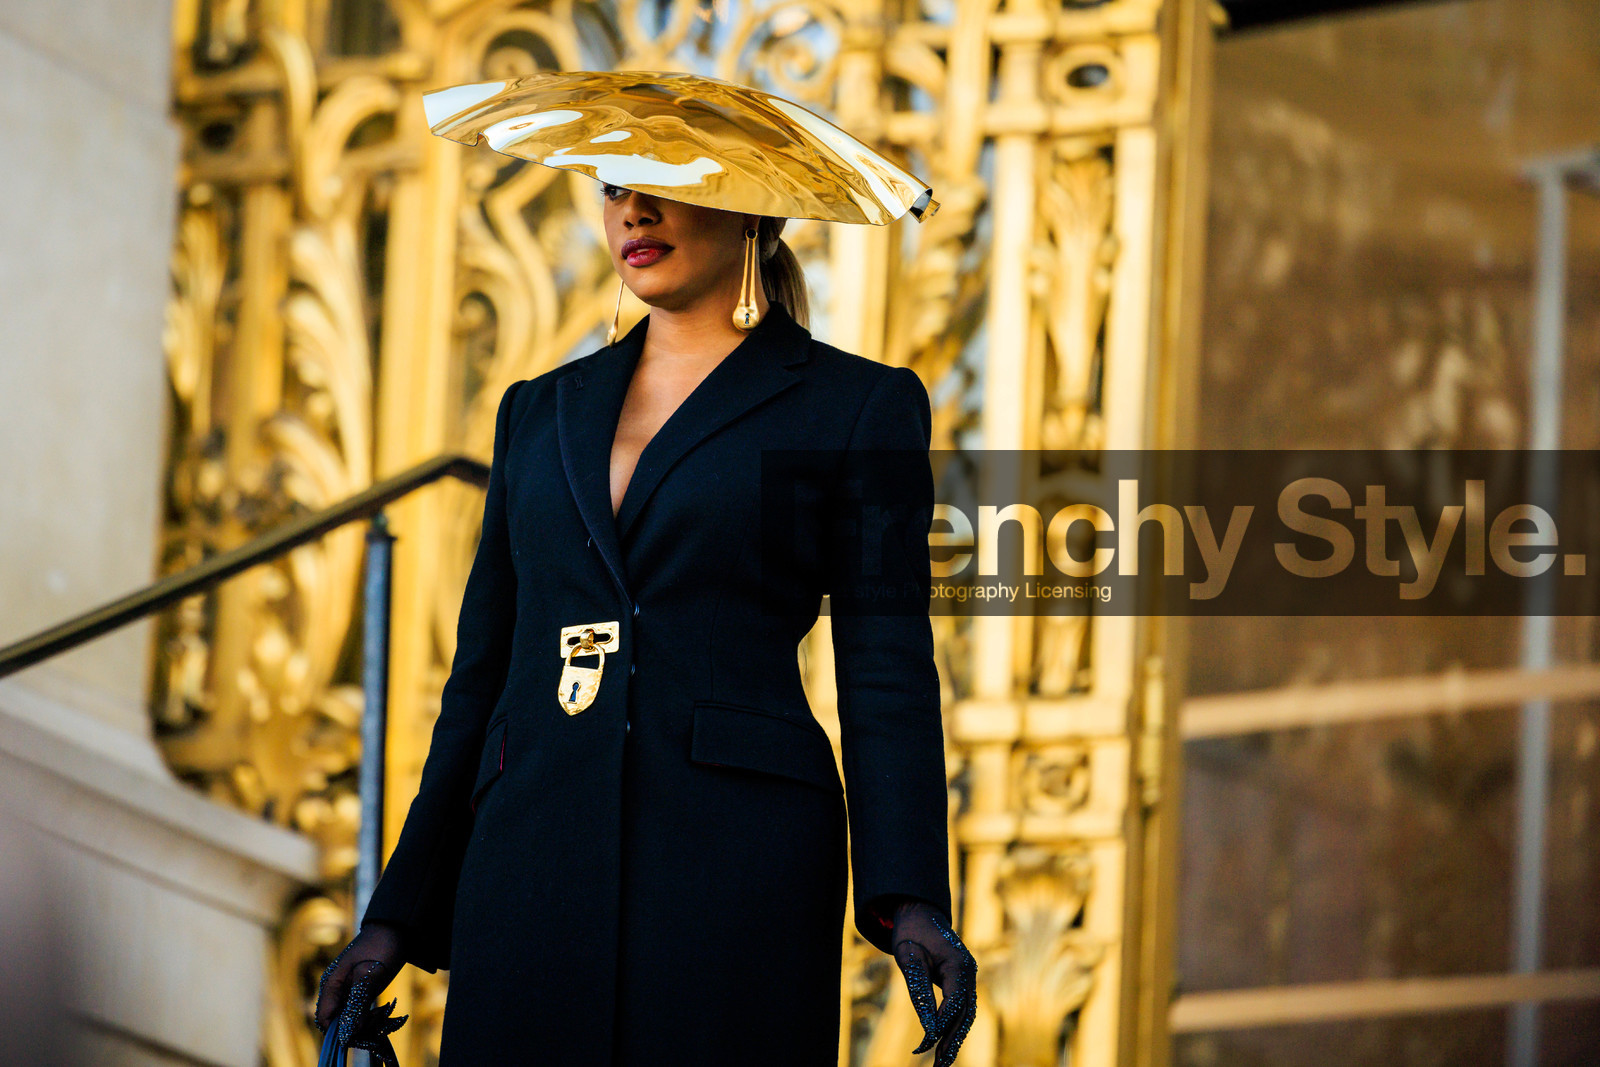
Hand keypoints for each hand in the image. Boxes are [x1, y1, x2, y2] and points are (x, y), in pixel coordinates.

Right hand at [314, 922, 404, 1034]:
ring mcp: (348, 993)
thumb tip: (349, 1032)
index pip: (325, 1020)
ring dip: (367, 1024)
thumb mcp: (370, 974)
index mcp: (331, 985)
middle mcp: (335, 992)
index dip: (340, 1031)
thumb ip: (358, 1002)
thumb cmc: (381, 946)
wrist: (396, 928)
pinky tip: (384, 1011)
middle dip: (357, 1028)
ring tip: (384, 1013)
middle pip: (338, 1024)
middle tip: (378, 1018)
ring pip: (351, 1022)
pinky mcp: (360, 994)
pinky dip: (372, 1018)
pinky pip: (361, 1015)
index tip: (362, 1031)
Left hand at [888, 899, 976, 1066]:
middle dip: (952, 1040)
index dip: (940, 1026)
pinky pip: (961, 1008)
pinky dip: (953, 1026)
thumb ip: (919, 992)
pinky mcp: (961, 980)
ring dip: (954, 1038)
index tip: (924, 1046)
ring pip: (966, 1014)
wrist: (918, 912)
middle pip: (965, 1014)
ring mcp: (968, 976)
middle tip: (939, 1066)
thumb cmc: (911, 933)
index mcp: (960, 965)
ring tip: (941, 1063)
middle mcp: (969, 972)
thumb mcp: (909, 958)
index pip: (954, 1003)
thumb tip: (928, 1029)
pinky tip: (943, 1043)